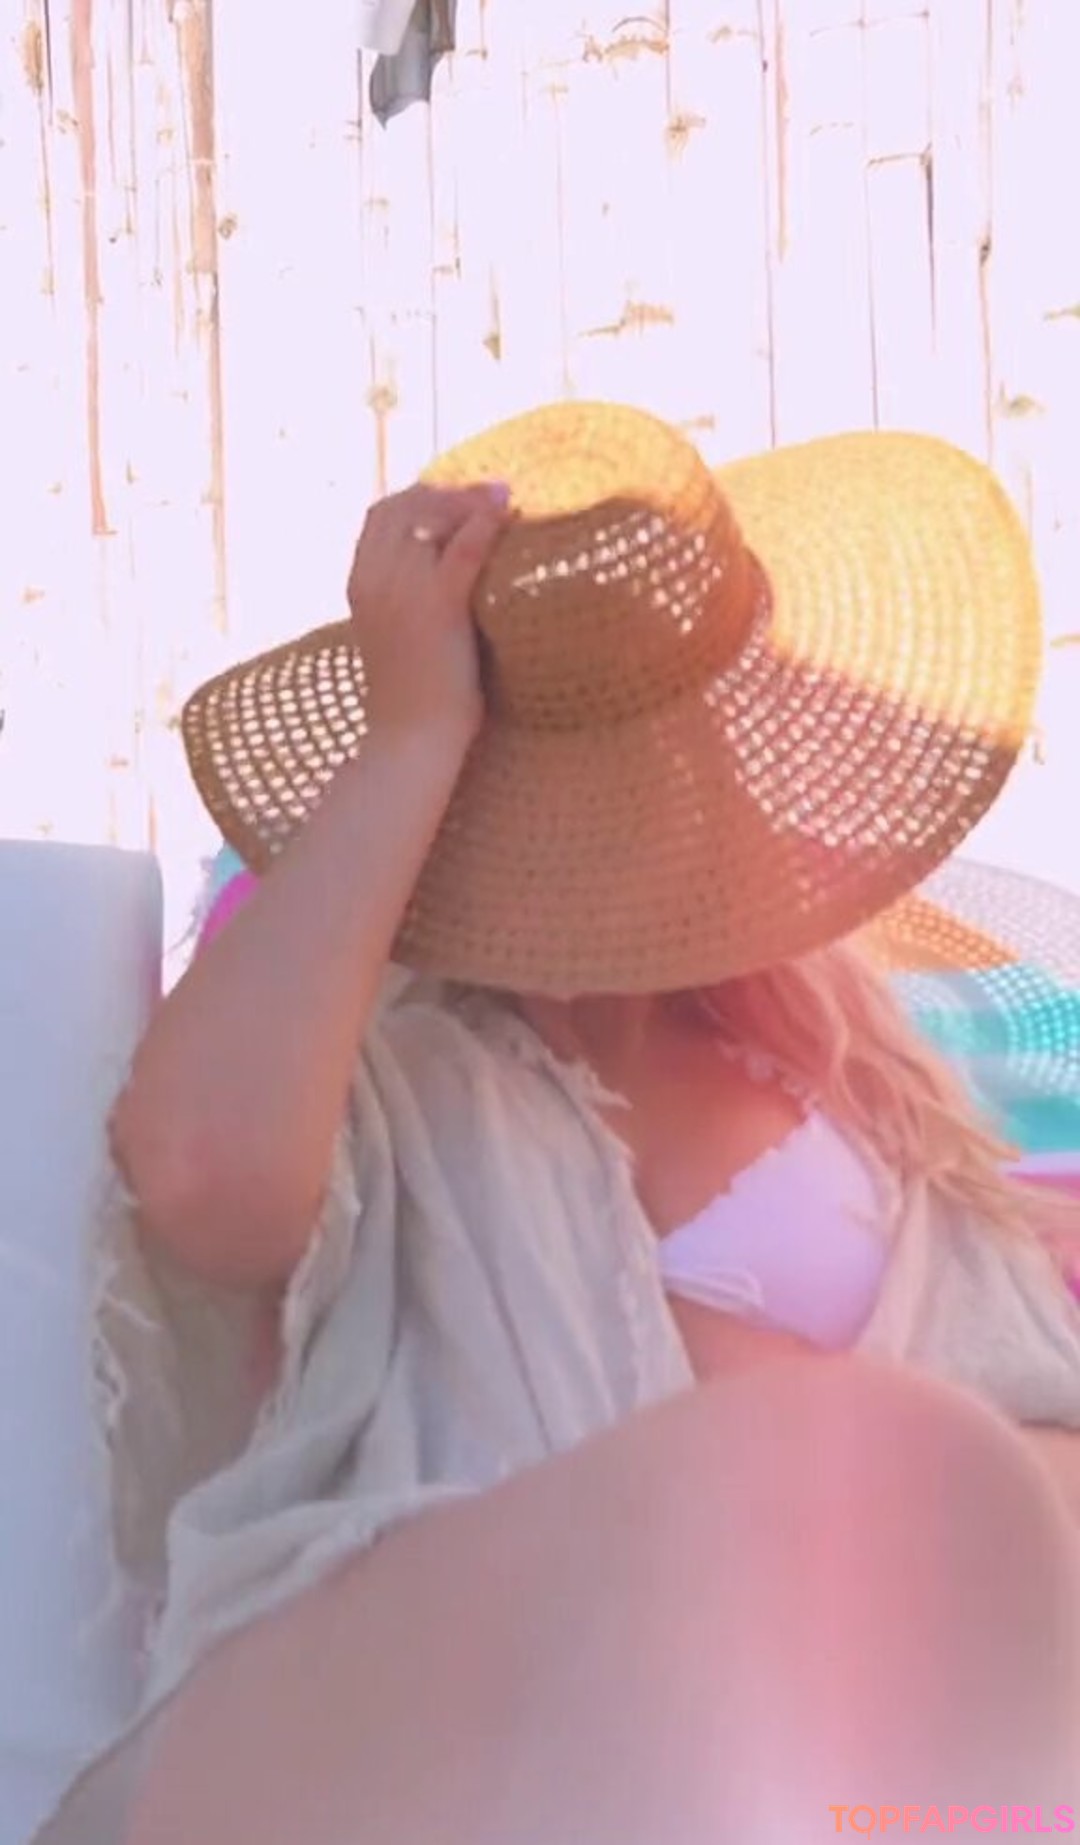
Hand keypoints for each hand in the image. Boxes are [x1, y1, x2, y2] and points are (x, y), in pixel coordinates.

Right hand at [347, 481, 510, 743]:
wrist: (411, 741)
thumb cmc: (412, 700)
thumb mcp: (397, 636)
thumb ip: (407, 599)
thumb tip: (442, 574)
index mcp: (358, 584)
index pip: (381, 516)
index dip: (418, 498)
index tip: (453, 496)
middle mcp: (374, 579)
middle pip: (404, 507)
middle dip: (444, 492)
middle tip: (485, 491)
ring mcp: (403, 591)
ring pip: (433, 518)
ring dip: (469, 499)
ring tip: (503, 495)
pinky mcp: (438, 607)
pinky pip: (464, 549)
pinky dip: (486, 521)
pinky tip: (508, 508)